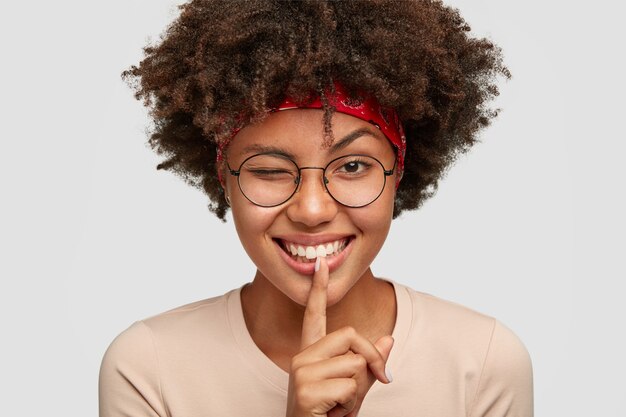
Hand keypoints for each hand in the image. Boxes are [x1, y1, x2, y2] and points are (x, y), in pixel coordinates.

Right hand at [285, 257, 393, 416]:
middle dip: (370, 361)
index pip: (315, 314)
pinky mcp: (305, 389)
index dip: (319, 289)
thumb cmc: (329, 414)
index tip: (321, 263)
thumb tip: (390, 338)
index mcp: (311, 353)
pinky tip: (332, 413)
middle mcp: (302, 356)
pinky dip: (350, 405)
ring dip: (358, 391)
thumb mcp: (354, 387)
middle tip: (364, 388)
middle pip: (352, 335)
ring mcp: (301, 371)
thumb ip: (370, 363)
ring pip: (355, 364)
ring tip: (339, 406)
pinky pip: (350, 386)